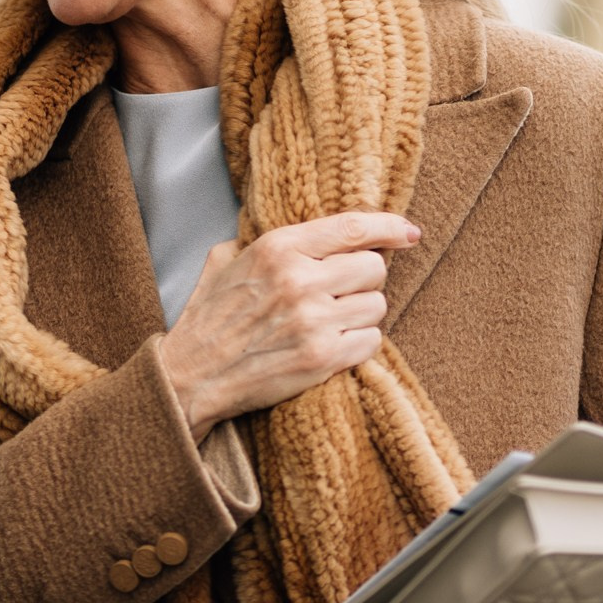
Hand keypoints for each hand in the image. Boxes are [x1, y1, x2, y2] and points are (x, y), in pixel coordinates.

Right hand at [161, 212, 420, 440]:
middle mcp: (300, 280)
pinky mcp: (322, 359)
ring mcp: (314, 321)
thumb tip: (310, 233)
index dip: (390, 228)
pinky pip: (372, 342)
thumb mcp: (226, 260)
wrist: (192, 375)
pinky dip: (360, 344)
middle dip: (366, 279)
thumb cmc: (208, 319)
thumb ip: (268, 242)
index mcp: (279, 247)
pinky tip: (336, 345)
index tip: (410, 233)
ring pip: (377, 306)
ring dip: (363, 314)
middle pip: (374, 268)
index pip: (353, 227)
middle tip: (345, 291)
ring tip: (335, 321)